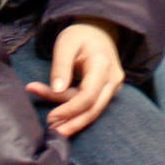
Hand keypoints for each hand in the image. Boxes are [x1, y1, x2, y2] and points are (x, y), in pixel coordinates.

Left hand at [25, 18, 124, 136]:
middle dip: (73, 123)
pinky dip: (78, 113)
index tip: (50, 117)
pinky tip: (62, 119)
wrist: (99, 30)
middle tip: (51, 133)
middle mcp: (113, 78)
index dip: (69, 110)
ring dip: (74, 121)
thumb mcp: (65, 44)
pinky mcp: (110, 90)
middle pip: (94, 109)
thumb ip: (61, 66)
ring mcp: (114, 85)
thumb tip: (58, 90)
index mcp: (102, 64)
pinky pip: (94, 105)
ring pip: (94, 110)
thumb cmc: (79, 36)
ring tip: (53, 128)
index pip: (88, 95)